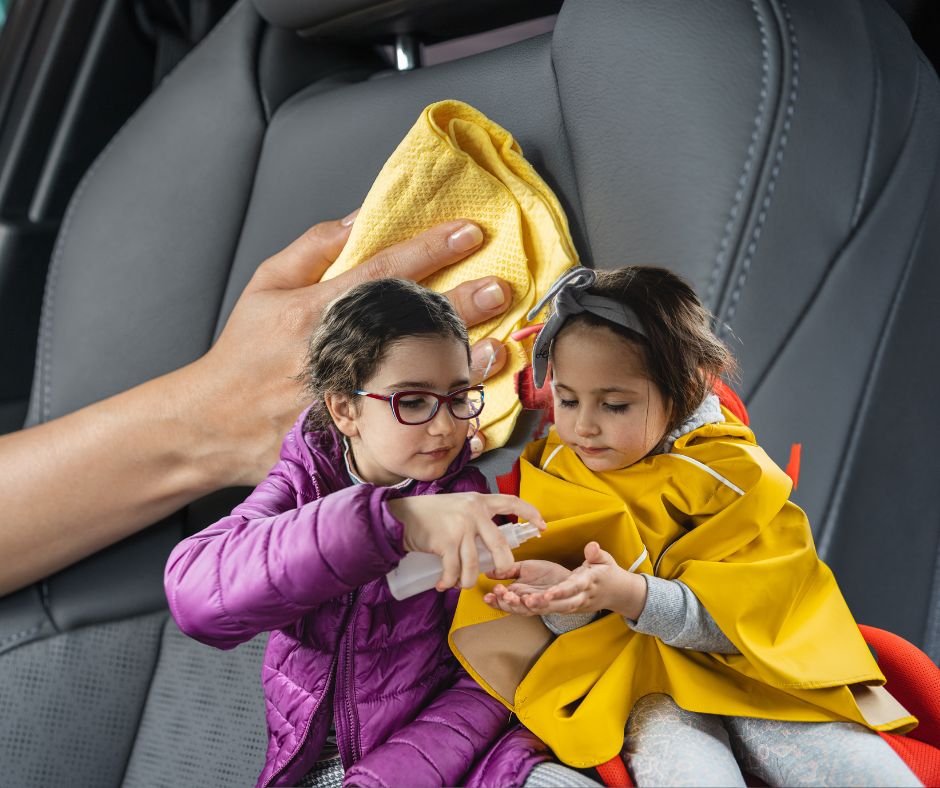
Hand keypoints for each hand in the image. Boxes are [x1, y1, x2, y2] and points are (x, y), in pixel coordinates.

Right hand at [193, 213, 511, 484]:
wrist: (212, 423)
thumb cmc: (243, 351)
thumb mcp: (266, 285)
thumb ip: (314, 248)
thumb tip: (363, 218)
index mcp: (315, 310)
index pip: (383, 270)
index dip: (431, 248)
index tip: (470, 232)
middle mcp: (335, 352)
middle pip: (409, 323)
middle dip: (460, 303)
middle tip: (501, 289)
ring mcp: (345, 396)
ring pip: (415, 375)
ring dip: (459, 360)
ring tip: (497, 346)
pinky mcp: (349, 433)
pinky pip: (403, 423)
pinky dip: (437, 415)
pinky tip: (466, 406)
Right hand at [388, 494, 545, 590]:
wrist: (400, 516)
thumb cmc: (428, 514)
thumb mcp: (457, 506)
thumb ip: (475, 518)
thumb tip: (491, 542)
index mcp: (479, 501)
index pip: (512, 502)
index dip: (530, 514)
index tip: (543, 527)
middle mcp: (473, 512)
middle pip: (500, 546)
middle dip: (503, 567)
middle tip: (499, 575)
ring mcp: (461, 527)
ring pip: (475, 565)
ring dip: (466, 581)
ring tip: (458, 584)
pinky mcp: (447, 542)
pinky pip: (455, 571)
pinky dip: (449, 582)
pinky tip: (442, 584)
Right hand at [483, 560, 570, 615]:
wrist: (568, 578)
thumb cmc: (546, 574)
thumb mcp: (524, 568)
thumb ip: (508, 571)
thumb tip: (488, 572)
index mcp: (518, 593)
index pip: (502, 600)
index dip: (494, 600)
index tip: (487, 595)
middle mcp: (526, 601)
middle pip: (513, 607)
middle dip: (506, 602)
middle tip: (502, 594)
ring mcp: (539, 603)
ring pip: (528, 609)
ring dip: (522, 604)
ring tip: (516, 596)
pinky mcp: (553, 602)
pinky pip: (546, 604)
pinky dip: (541, 601)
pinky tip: (536, 596)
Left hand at [518, 542, 647, 618]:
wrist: (617, 593)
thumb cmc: (608, 573)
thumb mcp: (605, 560)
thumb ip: (597, 554)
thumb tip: (592, 546)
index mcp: (589, 583)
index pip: (574, 588)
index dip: (561, 591)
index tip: (548, 592)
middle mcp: (581, 597)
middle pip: (562, 604)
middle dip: (545, 604)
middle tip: (527, 601)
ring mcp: (575, 605)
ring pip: (555, 610)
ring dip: (538, 608)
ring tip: (520, 603)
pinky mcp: (569, 609)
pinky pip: (553, 611)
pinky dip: (538, 609)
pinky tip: (521, 605)